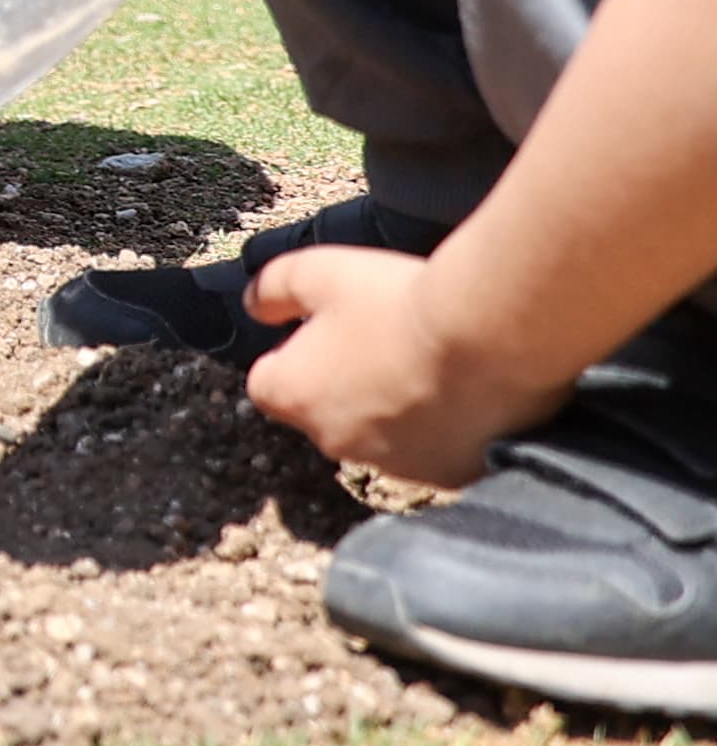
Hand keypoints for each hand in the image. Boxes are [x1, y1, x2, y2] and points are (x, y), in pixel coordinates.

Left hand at [246, 243, 557, 485]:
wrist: (490, 342)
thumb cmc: (398, 303)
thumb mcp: (317, 271)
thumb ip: (273, 287)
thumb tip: (255, 305)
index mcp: (294, 396)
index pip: (268, 384)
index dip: (292, 355)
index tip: (324, 332)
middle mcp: (334, 440)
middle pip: (324, 410)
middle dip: (343, 382)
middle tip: (384, 340)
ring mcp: (393, 463)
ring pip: (380, 434)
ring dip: (393, 406)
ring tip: (430, 362)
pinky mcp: (448, 475)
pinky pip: (434, 450)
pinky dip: (441, 428)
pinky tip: (463, 391)